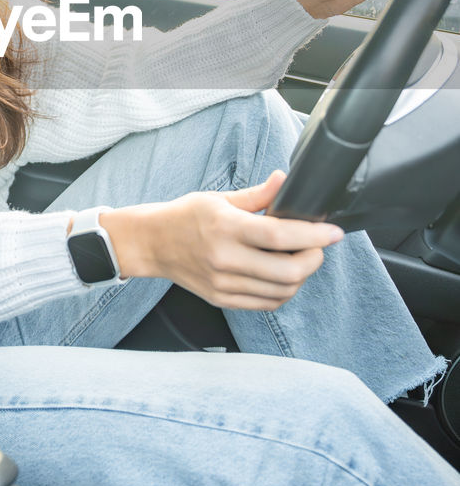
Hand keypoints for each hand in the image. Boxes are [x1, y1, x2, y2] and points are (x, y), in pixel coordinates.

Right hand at [101, 172, 342, 309]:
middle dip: (314, 259)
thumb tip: (285, 181)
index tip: (333, 232)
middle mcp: (225, 258)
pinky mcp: (222, 299)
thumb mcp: (219, 198)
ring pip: (282, 291)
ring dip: (301, 276)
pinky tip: (283, 276)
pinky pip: (266, 303)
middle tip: (318, 246)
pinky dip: (284, 291)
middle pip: (288, 271)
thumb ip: (258, 195)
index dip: (313, 235)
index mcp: (225, 227)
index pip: (279, 235)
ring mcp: (224, 283)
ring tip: (301, 258)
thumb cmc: (185, 216)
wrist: (152, 244)